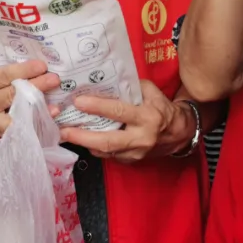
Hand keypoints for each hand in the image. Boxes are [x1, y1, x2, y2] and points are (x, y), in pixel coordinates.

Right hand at [0, 60, 59, 136]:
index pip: (2, 77)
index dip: (23, 72)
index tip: (41, 65)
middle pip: (12, 95)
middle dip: (35, 87)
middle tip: (55, 79)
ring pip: (14, 116)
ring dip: (36, 111)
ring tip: (56, 106)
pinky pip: (11, 130)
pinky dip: (29, 127)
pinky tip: (45, 122)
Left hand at [58, 80, 194, 162]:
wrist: (178, 133)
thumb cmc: (161, 108)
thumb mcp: (150, 92)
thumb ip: (129, 87)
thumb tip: (103, 81)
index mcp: (147, 116)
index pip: (119, 111)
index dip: (97, 107)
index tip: (78, 102)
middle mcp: (141, 137)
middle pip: (108, 141)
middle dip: (83, 136)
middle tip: (63, 130)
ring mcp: (136, 153)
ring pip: (106, 151)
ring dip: (84, 143)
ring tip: (66, 134)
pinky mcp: (132, 161)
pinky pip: (109, 156)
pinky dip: (94, 147)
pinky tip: (82, 139)